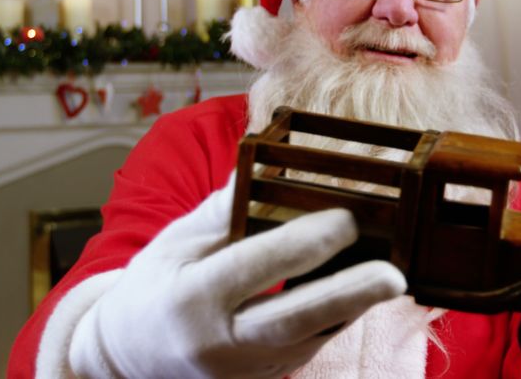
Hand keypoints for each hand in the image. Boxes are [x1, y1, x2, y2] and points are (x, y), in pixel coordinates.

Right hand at [68, 176, 405, 377]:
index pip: (253, 268)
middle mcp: (217, 343)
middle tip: (393, 275)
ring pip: (309, 339)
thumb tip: (267, 162)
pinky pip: (309, 347)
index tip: (344, 218)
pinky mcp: (263, 378)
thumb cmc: (155, 287)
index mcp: (189, 299)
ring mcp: (243, 369)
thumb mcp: (176, 243)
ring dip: (354, 306)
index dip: (301, 243)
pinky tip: (364, 290)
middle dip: (347, 295)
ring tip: (391, 275)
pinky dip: (339, 318)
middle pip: (292, 319)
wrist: (127, 357)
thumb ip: (223, 209)